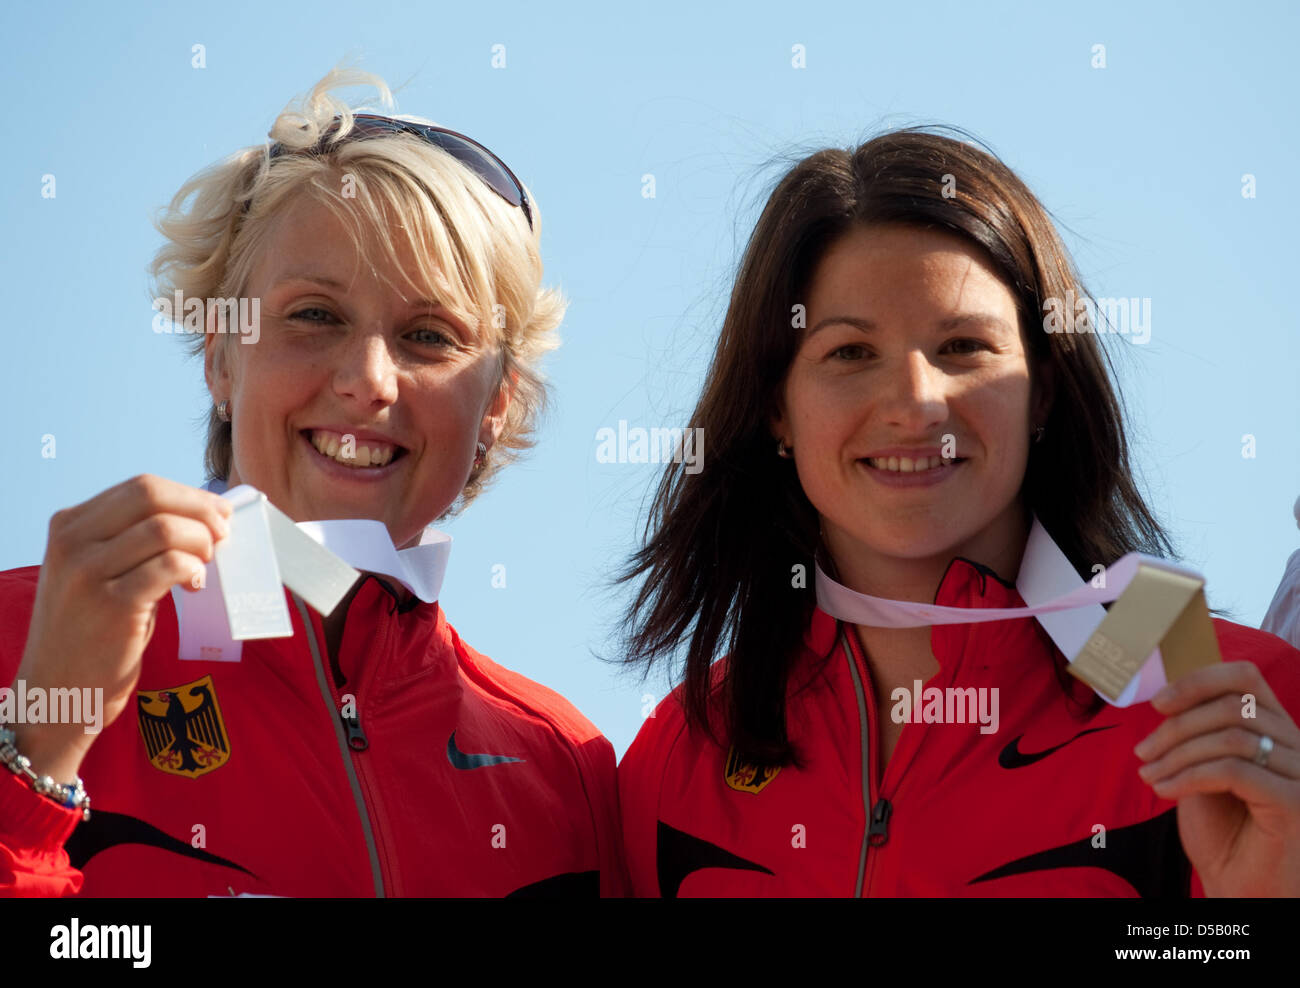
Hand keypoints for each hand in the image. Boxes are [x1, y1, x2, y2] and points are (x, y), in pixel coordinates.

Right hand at [9, 475, 231, 783]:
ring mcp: (87, 573)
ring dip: (201, 542)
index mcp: (69, 525)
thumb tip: (202, 515)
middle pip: (152, 495)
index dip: (189, 496)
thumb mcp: (95, 571)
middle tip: (223, 535)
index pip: (140, 486)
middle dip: (200, 510)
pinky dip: (193, 569)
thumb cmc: (90, 630)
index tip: (217, 514)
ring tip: (204, 566)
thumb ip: (132, 540)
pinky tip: (194, 586)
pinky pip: (170, 566)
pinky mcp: (112, 604)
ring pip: (165, 529)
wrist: (57, 691)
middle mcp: (72, 542)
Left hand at [1134, 661, 1299, 896]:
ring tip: (1149, 775)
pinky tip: (1165, 792)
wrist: (1240, 886)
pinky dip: (1190, 776)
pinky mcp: (1294, 803)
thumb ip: (1195, 732)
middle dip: (1176, 727)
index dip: (1197, 681)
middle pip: (1232, 706)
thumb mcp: (1201, 768)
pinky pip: (1234, 771)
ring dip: (1177, 754)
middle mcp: (1297, 745)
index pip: (1244, 677)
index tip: (1157, 702)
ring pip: (1230, 737)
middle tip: (1142, 752)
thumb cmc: (1222, 830)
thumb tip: (1163, 695)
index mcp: (1276, 729)